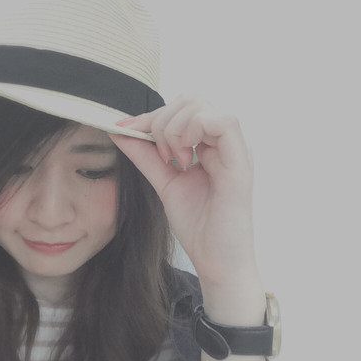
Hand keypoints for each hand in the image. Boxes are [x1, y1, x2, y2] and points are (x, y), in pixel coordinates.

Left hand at [109, 95, 259, 300]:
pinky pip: (222, 121)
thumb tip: (119, 130)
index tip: (125, 131)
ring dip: (175, 129)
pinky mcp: (241, 162)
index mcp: (212, 145)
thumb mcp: (164, 182)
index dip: (151, 115)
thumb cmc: (199, 226)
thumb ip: (145, 155)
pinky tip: (185, 161)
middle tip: (160, 156)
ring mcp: (236, 150)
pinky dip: (193, 133)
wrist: (217, 262)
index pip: (182, 107)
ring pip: (203, 106)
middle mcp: (227, 142)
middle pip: (192, 98)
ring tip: (174, 162)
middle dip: (162, 121)